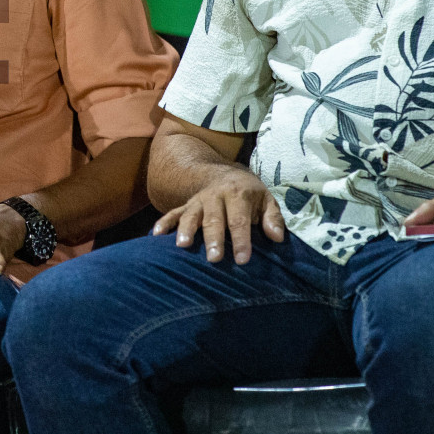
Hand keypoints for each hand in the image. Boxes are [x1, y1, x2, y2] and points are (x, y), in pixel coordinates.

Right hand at [152, 167, 284, 263]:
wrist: (222, 174)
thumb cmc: (248, 192)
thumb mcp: (266, 198)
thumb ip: (273, 217)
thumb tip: (277, 237)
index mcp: (238, 195)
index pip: (240, 220)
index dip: (241, 240)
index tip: (243, 259)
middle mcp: (216, 197)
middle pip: (214, 219)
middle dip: (213, 238)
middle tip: (214, 258)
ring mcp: (198, 201)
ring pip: (191, 215)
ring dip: (186, 230)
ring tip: (183, 245)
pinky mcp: (186, 205)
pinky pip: (173, 213)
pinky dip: (164, 223)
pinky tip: (156, 235)